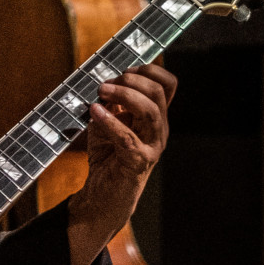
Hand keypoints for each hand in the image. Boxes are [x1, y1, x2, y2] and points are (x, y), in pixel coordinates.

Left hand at [66, 64, 176, 264]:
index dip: (149, 70)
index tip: (124, 69)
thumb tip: (102, 79)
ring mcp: (151, 146)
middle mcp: (159, 129)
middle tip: (106, 83)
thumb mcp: (108, 121)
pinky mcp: (138, 162)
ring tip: (102, 91)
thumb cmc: (108, 156)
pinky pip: (127, 137)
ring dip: (125, 95)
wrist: (104, 195)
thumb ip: (110, 101)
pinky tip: (95, 111)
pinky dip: (110, 121)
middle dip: (132, 80)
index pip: (168, 84)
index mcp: (155, 116)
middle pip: (159, 93)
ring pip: (151, 111)